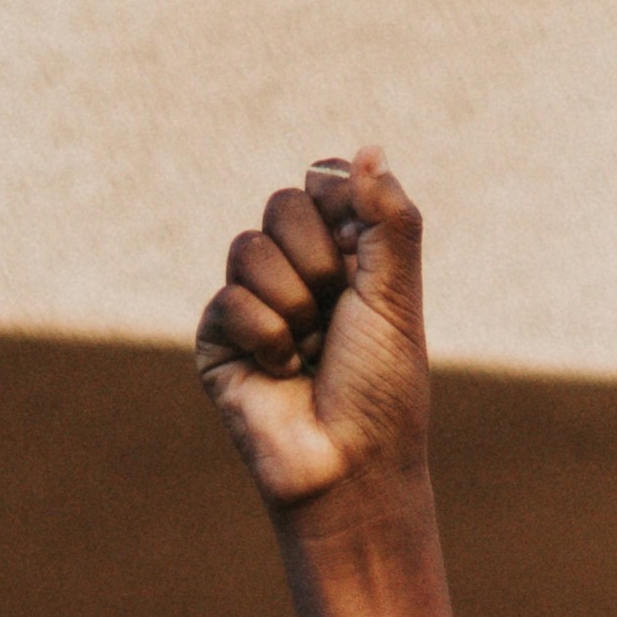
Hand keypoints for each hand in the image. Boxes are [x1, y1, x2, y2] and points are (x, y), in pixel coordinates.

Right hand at [193, 148, 431, 525]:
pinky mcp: (220, 337)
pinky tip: (282, 373)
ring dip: (292, 304)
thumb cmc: (383, 391)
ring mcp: (256, 302)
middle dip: (317, 261)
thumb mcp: (396, 297)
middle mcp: (300, 272)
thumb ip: (388, 219)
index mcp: (348, 256)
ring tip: (311, 352)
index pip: (324, 184)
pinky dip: (265, 337)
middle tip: (336, 316)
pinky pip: (228, 299)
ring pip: (249, 247)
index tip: (360, 262)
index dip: (340, 211)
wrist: (349, 468)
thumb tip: (369, 148)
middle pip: (283, 204)